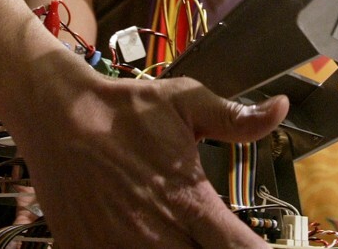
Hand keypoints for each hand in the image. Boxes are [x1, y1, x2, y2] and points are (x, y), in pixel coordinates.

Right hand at [5, 63, 288, 248]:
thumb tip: (281, 109)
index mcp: (189, 201)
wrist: (56, 114)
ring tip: (179, 235)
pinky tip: (139, 239)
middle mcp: (158, 234)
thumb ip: (236, 118)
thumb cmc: (123, 109)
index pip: (239, 248)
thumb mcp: (185, 102)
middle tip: (214, 237)